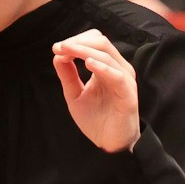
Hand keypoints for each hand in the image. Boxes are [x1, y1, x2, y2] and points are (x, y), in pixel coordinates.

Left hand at [52, 29, 139, 152]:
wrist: (110, 144)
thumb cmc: (97, 119)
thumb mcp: (75, 94)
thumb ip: (68, 75)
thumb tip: (57, 54)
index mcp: (107, 67)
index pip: (95, 41)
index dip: (76, 40)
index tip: (56, 48)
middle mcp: (118, 69)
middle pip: (101, 42)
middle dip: (78, 42)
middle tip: (60, 48)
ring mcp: (124, 80)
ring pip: (107, 55)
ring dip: (84, 50)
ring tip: (67, 52)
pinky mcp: (127, 94)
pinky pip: (116, 75)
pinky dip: (102, 67)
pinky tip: (87, 64)